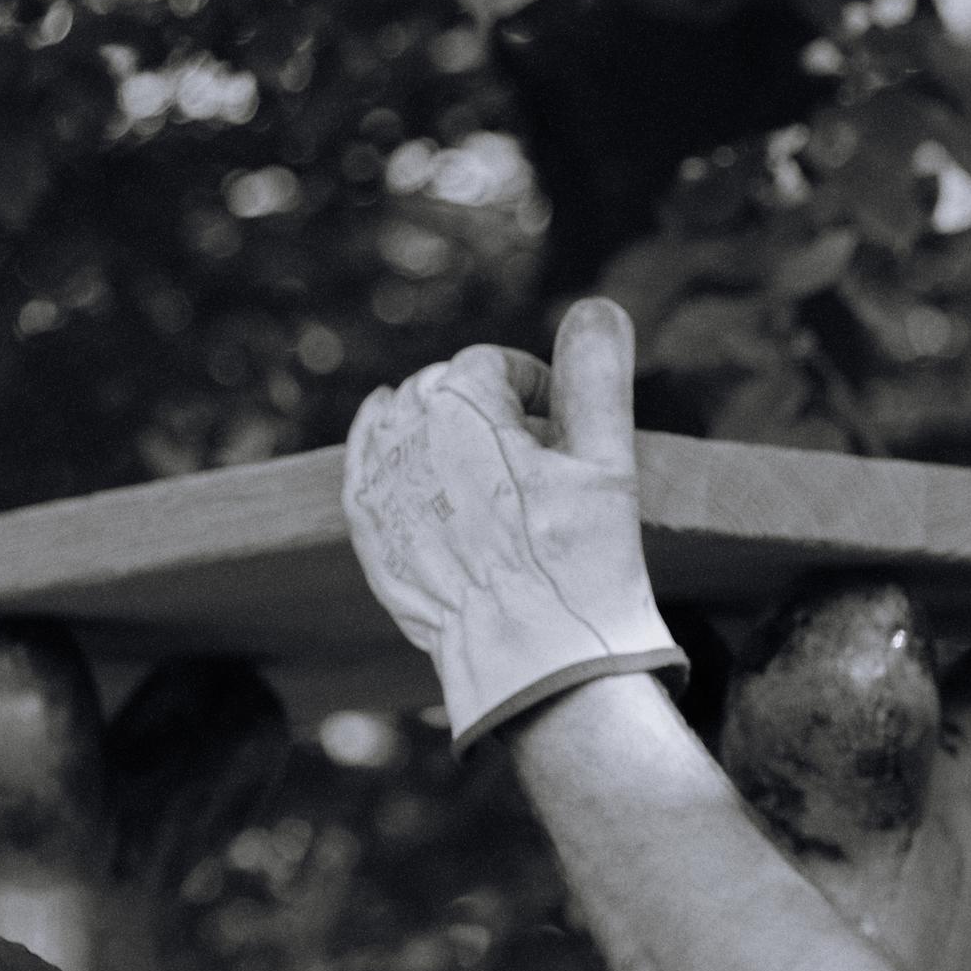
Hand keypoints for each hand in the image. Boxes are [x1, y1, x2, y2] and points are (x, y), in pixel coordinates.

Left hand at [342, 298, 687, 743]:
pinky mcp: (369, 534)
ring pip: (397, 425)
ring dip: (433, 429)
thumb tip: (596, 307)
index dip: (533, 388)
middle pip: (441, 392)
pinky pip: (364, 472)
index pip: (492, 366)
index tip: (560, 425)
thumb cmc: (578, 566)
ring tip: (477, 462)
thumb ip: (598, 376)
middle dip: (482, 409)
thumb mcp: (607, 463)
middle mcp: (409, 433)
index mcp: (466, 401)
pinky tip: (403, 460)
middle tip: (529, 454)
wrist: (532, 663)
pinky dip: (383, 457)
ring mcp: (382, 485)